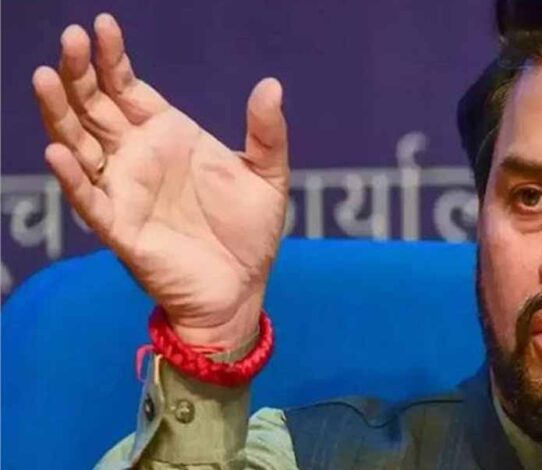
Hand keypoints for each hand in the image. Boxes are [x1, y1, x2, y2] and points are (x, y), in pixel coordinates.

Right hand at [32, 14, 288, 347]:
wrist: (242, 287)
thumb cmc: (250, 232)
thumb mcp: (267, 176)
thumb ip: (267, 132)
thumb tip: (272, 84)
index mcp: (170, 136)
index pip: (128, 87)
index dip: (112, 58)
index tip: (102, 25)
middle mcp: (139, 157)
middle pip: (94, 106)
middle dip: (79, 73)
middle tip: (70, 38)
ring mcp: (125, 190)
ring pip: (79, 144)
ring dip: (60, 112)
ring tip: (47, 75)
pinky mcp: (120, 227)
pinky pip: (89, 198)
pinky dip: (73, 176)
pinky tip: (59, 150)